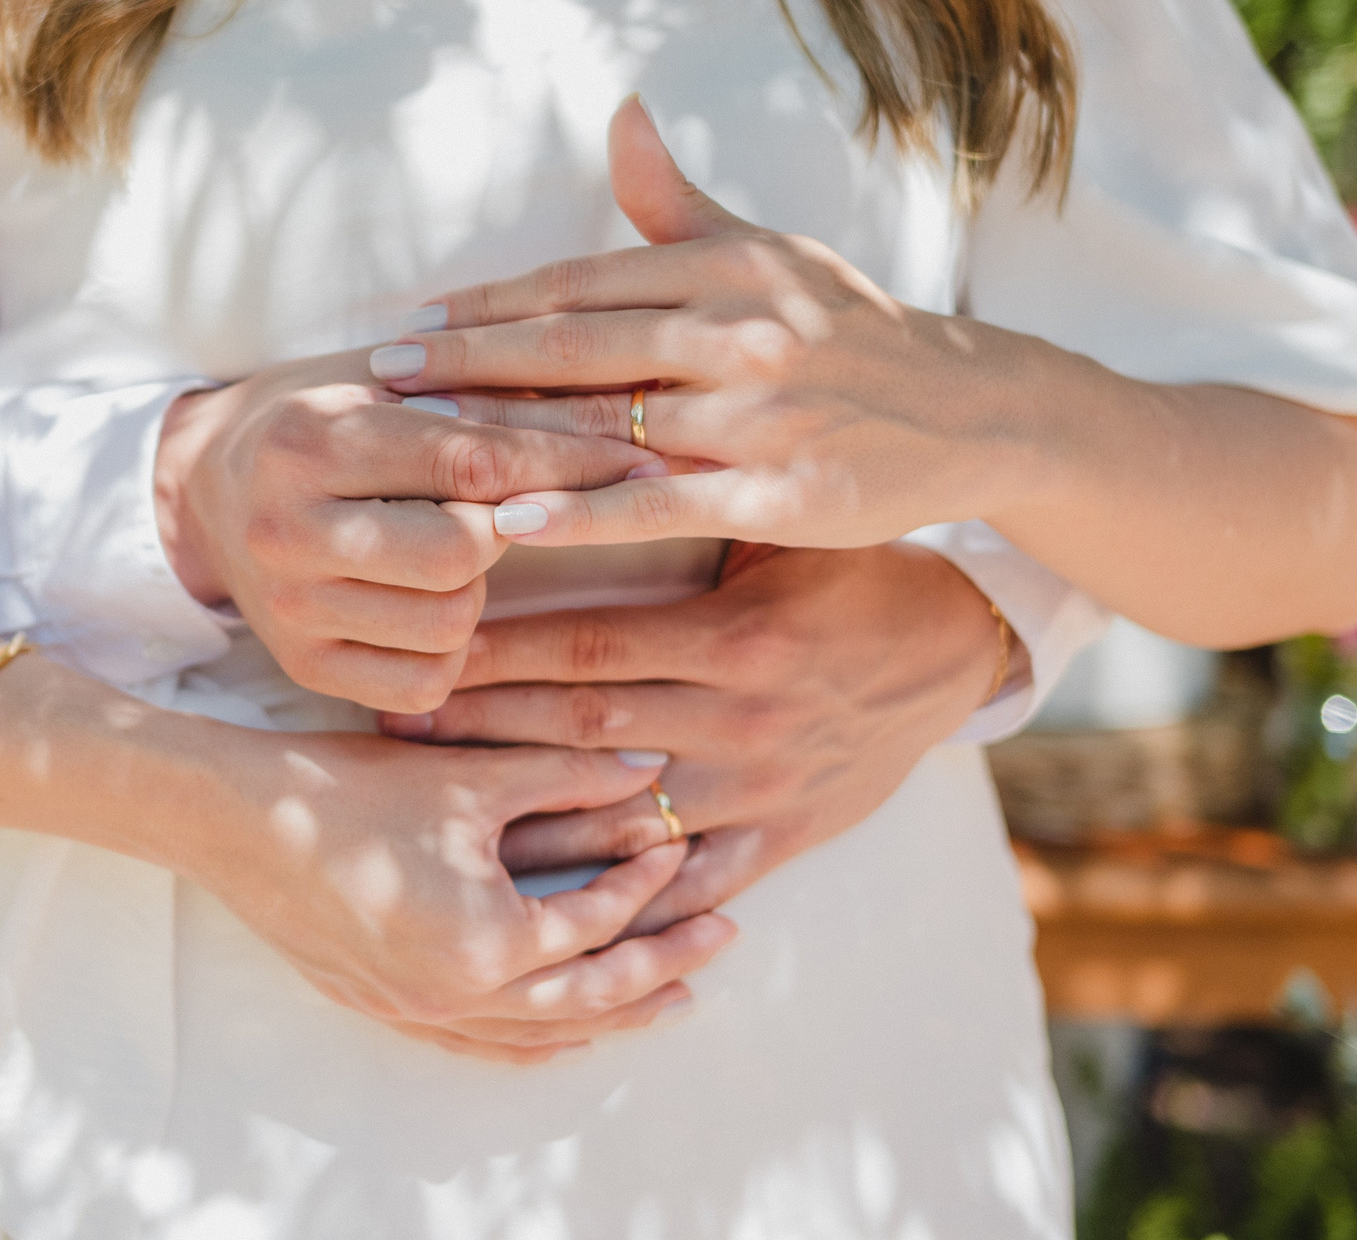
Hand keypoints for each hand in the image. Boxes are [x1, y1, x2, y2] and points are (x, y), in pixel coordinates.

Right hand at [155, 351, 660, 712]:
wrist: (206, 488)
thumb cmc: (326, 415)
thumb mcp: (386, 378)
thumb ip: (486, 391)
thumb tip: (632, 403)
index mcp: (311, 437)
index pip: (472, 458)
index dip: (572, 463)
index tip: (649, 464)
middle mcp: (286, 527)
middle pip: (462, 553)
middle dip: (506, 531)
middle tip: (501, 510)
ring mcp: (288, 607)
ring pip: (450, 623)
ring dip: (479, 590)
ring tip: (449, 550)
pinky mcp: (300, 666)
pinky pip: (424, 682)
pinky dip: (452, 647)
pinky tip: (429, 603)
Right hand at [190, 730, 733, 1062]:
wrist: (232, 821)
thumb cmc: (348, 789)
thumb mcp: (471, 775)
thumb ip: (568, 773)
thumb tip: (648, 766)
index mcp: (486, 942)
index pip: (595, 923)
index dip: (648, 886)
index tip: (683, 852)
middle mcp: (456, 997)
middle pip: (585, 999)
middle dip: (658, 972)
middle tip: (719, 946)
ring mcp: (416, 1013)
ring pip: (536, 1036)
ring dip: (606, 1017)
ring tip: (664, 999)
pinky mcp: (383, 1009)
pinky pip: (479, 1046)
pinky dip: (534, 1041)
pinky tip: (560, 1034)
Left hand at [363, 95, 1040, 551]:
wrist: (970, 409)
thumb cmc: (850, 329)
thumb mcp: (767, 253)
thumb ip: (675, 199)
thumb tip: (620, 109)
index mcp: (724, 268)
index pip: (579, 284)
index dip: (488, 304)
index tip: (409, 319)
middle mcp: (738, 332)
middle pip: (575, 347)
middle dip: (468, 361)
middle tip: (380, 374)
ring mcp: (759, 415)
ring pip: (608, 422)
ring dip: (504, 434)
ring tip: (419, 446)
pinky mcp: (780, 492)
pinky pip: (661, 503)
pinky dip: (583, 510)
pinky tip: (509, 520)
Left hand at [374, 541, 1008, 933]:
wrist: (959, 646)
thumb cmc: (848, 566)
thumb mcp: (775, 525)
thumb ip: (682, 504)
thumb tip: (568, 449)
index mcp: (732, 636)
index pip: (586, 645)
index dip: (495, 652)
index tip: (423, 650)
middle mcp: (741, 718)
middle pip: (582, 730)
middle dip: (483, 733)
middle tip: (397, 735)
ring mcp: (761, 786)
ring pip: (622, 815)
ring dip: (528, 821)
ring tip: (441, 823)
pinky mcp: (785, 837)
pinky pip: (695, 880)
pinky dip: (628, 897)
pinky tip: (556, 907)